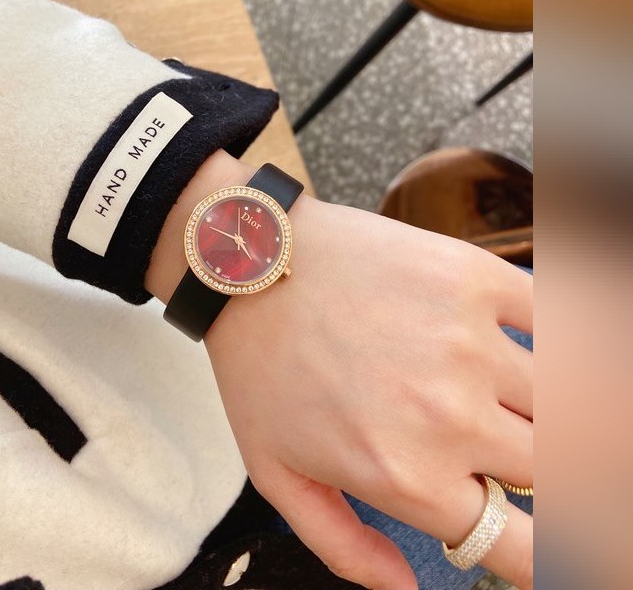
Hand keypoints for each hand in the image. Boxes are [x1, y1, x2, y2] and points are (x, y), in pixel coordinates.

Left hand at [147, 153, 532, 589]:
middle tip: (514, 448)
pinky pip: (557, 313)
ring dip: (553, 410)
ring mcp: (469, 343)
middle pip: (556, 473)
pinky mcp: (473, 280)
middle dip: (544, 472)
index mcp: (408, 477)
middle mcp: (452, 418)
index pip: (525, 547)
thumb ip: (342, 546)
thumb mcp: (276, 474)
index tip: (546, 533)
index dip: (546, 552)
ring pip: (569, 401)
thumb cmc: (259, 366)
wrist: (250, 263)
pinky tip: (541, 343)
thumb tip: (405, 588)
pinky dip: (567, 334)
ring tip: (519, 400)